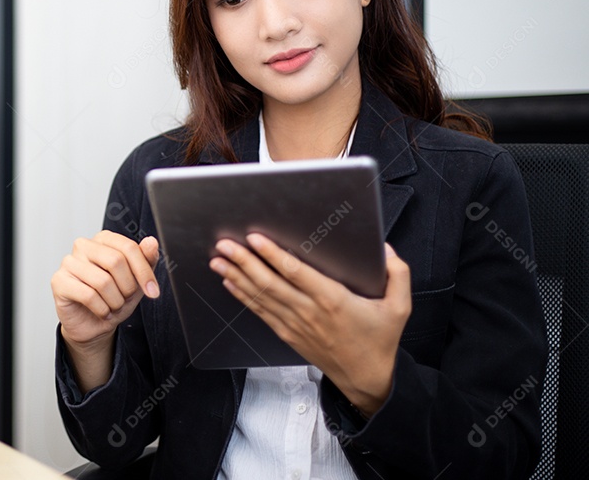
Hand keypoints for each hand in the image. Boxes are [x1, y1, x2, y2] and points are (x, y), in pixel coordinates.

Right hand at [52, 231, 159, 348]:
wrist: (94, 325)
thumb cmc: (113, 298)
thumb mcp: (136, 281)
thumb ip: (146, 260)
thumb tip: (151, 242)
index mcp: (104, 240)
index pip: (128, 247)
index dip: (144, 272)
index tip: (153, 290)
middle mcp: (84, 246)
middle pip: (115, 261)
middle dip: (127, 287)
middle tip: (125, 299)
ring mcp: (69, 262)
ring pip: (103, 281)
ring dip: (115, 301)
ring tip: (112, 306)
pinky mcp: (59, 281)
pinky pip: (88, 295)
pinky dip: (102, 309)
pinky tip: (102, 312)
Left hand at [209, 235, 411, 415]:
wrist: (366, 379)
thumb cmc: (380, 340)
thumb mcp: (400, 307)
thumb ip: (398, 274)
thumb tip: (386, 248)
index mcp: (333, 300)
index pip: (296, 273)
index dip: (273, 255)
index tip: (255, 239)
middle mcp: (309, 312)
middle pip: (270, 283)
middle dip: (244, 262)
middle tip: (224, 244)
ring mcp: (295, 324)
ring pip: (260, 297)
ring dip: (237, 277)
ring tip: (217, 260)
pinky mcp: (288, 334)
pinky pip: (261, 312)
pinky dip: (243, 297)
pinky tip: (230, 283)